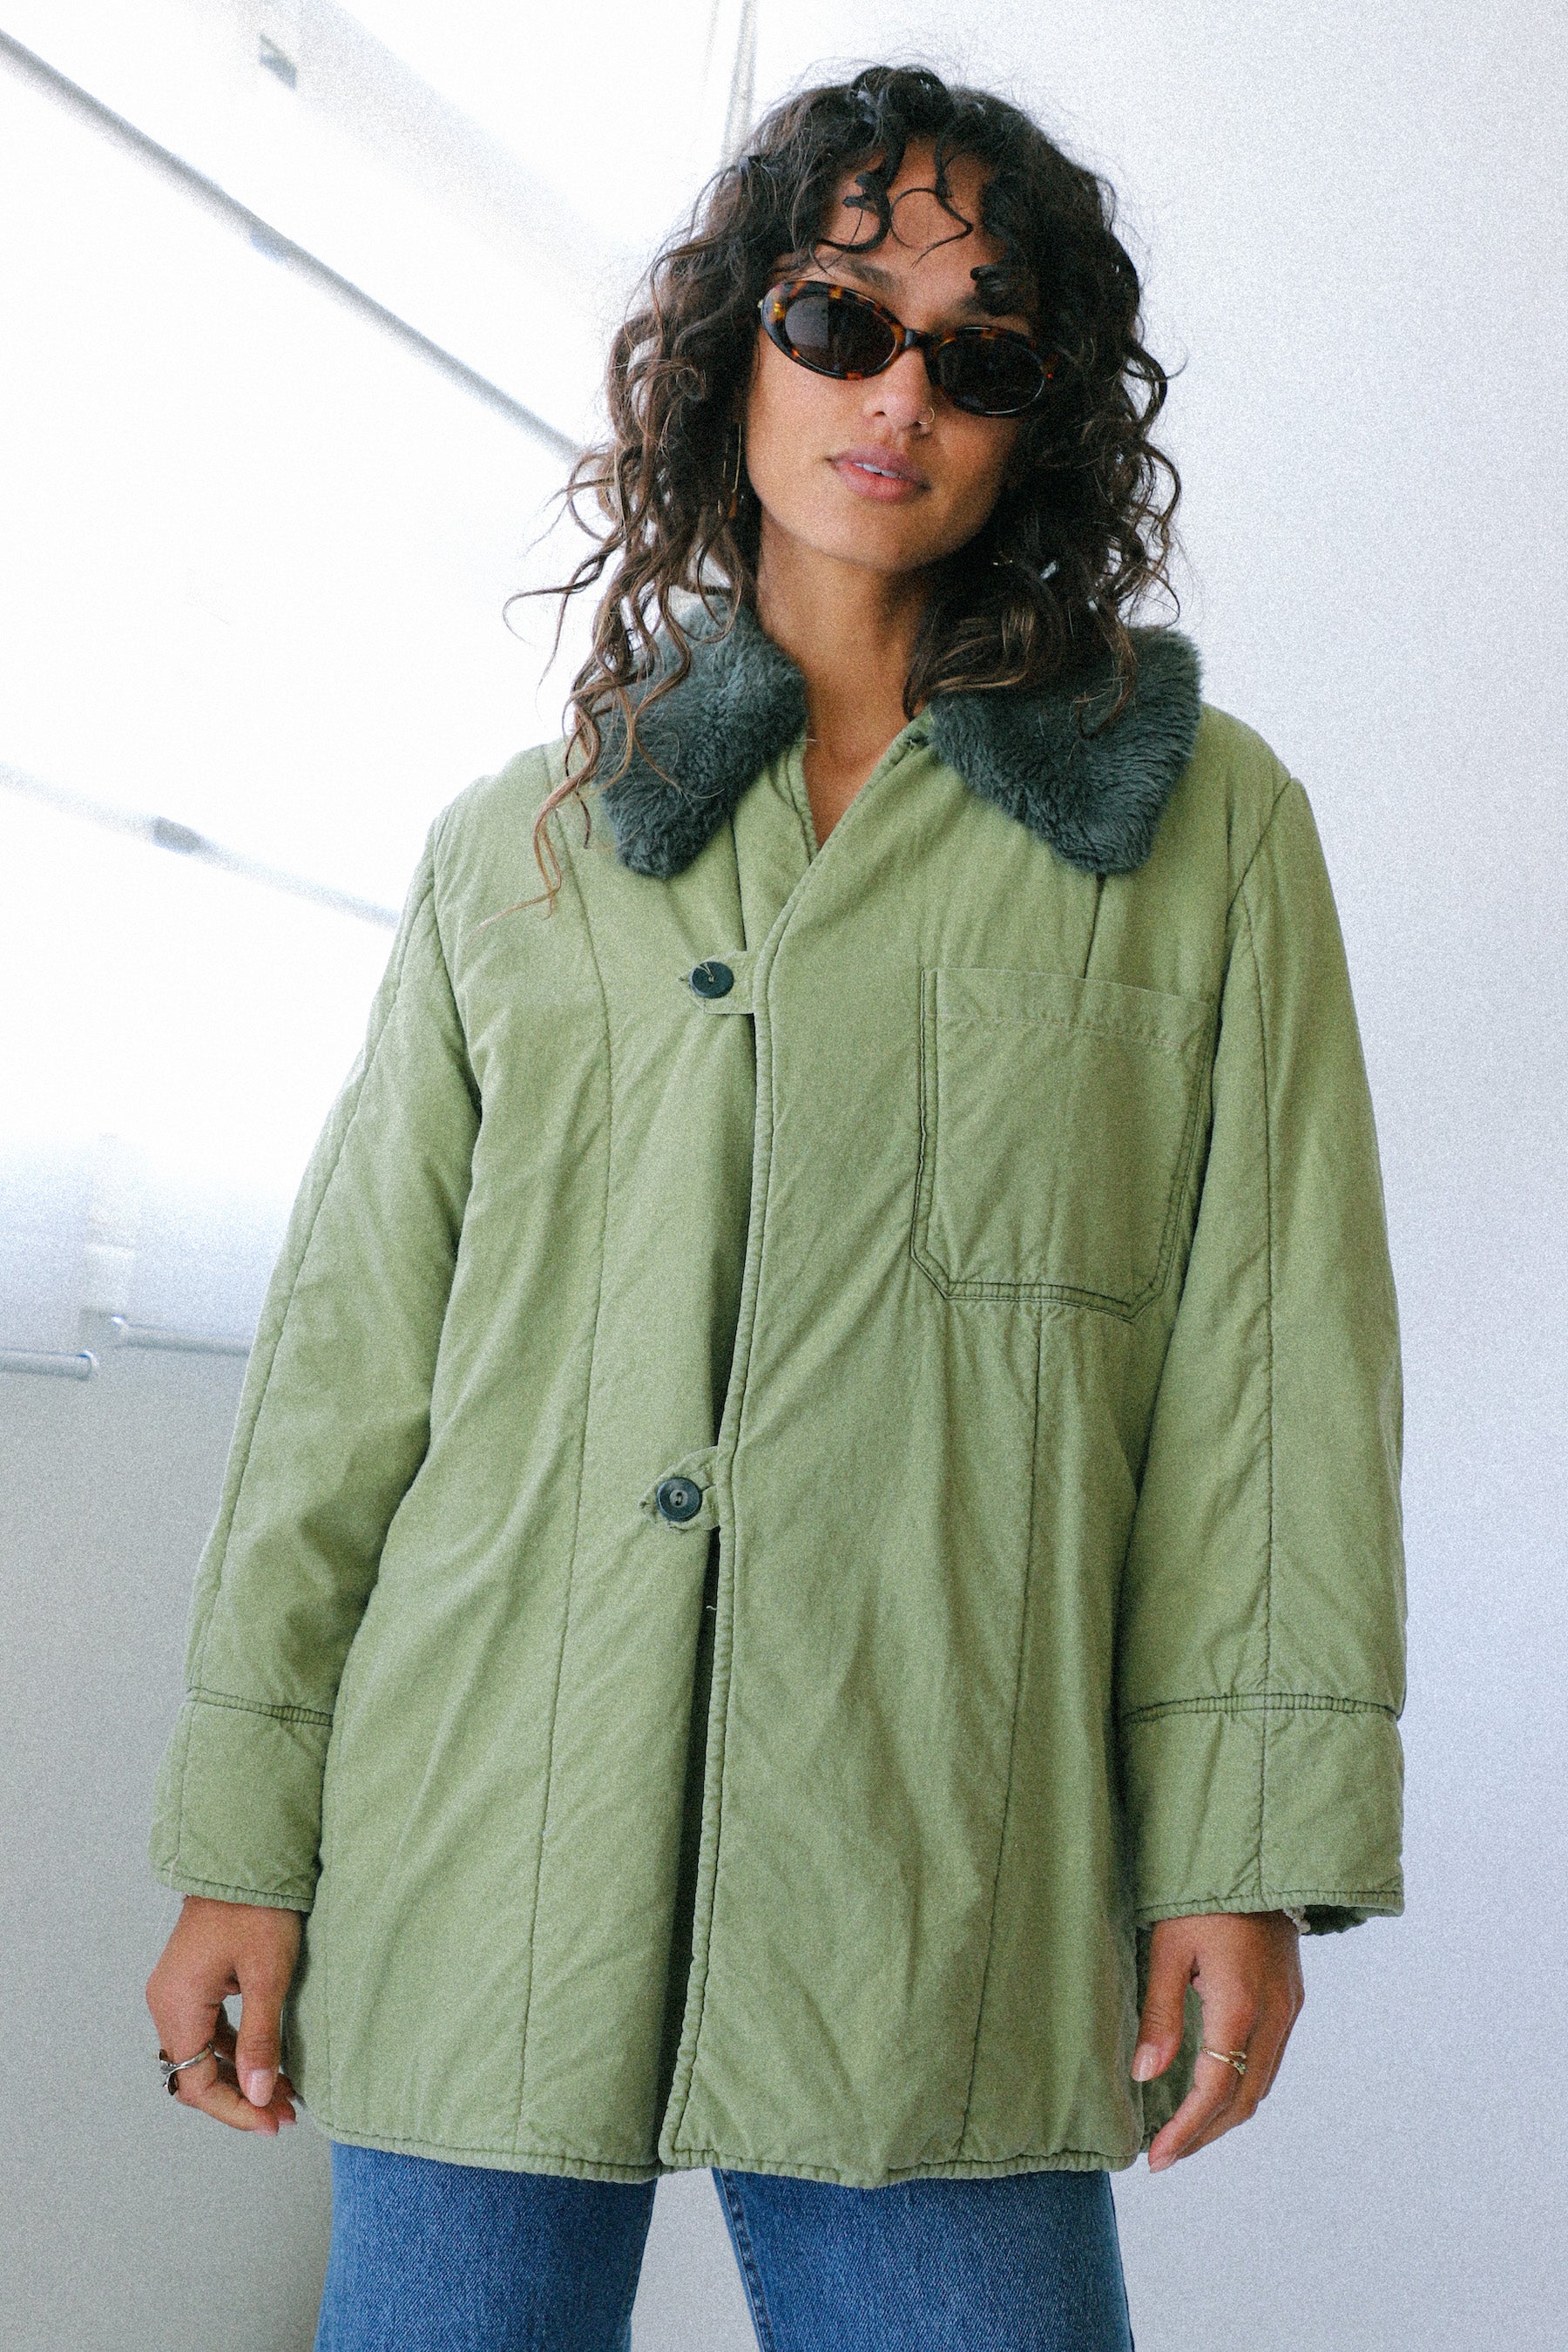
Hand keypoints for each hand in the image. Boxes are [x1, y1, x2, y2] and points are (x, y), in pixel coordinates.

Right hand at [146, 1896, 303, 2132]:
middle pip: (196, 2073)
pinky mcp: (193, 1982)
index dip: (235, 2109)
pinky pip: (209, 2031)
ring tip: (285, 2096)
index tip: (272, 2123)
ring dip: (241, 2077)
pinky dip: (236, 2051)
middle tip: (285, 2114)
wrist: (246, 1857)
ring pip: (204, 2054)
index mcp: (177, 2004)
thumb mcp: (268, 1975)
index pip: (197, 2083)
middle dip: (241, 2098)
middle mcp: (168, 2002)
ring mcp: (178, 1992)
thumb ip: (261, 2039)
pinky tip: (269, 2062)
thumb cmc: (257, 1908)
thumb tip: (260, 2095)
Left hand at [1132, 1910, 1303, 2172]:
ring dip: (1224, 2117)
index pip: (1215, 2090)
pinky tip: (1214, 2093)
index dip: (1186, 2130)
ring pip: (1261, 2085)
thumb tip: (1144, 2075)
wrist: (1256, 1857)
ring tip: (1183, 2135)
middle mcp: (1274, 2016)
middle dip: (1204, 2134)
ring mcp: (1289, 2010)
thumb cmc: (1201, 1896)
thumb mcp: (1168, 1948)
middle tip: (1164, 2156)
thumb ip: (1160, 2014)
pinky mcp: (1291, 2000)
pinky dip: (1242, 2088)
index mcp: (1240, 2006)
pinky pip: (1270, 2061)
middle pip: (1244, 2100)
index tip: (1155, 2158)